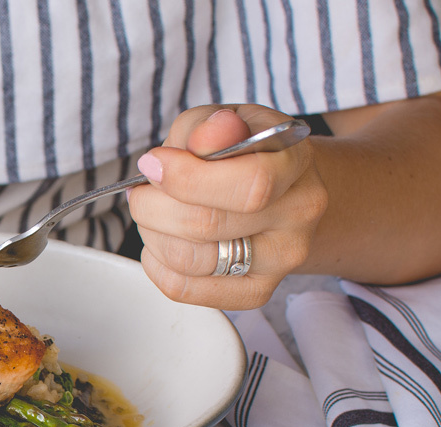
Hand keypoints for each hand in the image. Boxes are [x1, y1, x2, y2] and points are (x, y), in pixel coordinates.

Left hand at [127, 105, 327, 309]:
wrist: (278, 190)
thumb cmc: (242, 152)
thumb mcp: (225, 121)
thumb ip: (209, 127)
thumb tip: (206, 138)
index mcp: (295, 163)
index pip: (248, 184)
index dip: (187, 178)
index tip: (153, 164)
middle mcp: (297, 215)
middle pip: (206, 226)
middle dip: (154, 206)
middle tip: (143, 191)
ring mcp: (280, 260)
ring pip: (190, 261)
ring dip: (152, 234)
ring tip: (152, 214)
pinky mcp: (255, 292)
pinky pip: (183, 288)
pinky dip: (156, 264)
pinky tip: (161, 241)